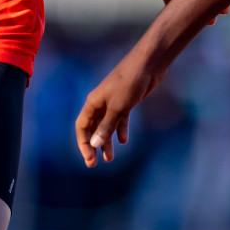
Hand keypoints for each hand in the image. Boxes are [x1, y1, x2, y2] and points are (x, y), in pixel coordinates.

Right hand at [75, 51, 166, 166]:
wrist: (148, 65)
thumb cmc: (129, 83)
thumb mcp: (118, 107)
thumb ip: (106, 126)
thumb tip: (95, 145)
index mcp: (93, 103)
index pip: (82, 126)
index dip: (84, 144)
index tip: (90, 160)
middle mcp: (101, 103)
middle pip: (93, 127)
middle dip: (93, 146)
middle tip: (96, 164)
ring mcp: (114, 102)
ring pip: (106, 125)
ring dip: (107, 141)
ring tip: (110, 158)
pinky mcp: (127, 101)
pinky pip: (120, 119)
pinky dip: (120, 129)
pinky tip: (124, 140)